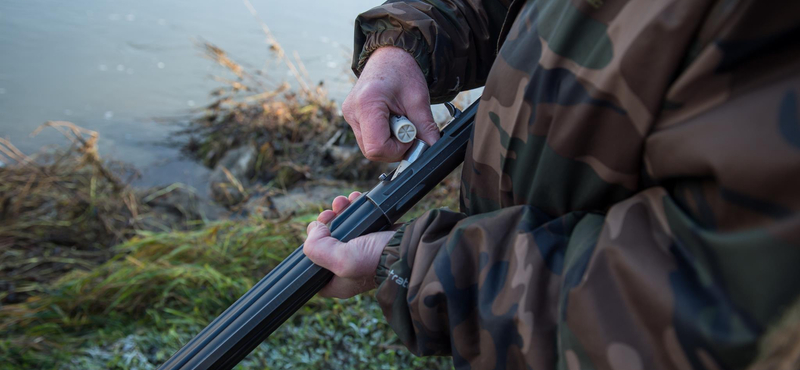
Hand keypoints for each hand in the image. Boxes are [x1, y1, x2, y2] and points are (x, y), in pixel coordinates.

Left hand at [303, 191, 394, 297]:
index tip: (314, 233)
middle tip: (329, 213)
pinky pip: (357, 221)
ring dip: (340, 211)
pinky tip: (355, 199)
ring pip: (341, 228)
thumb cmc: (376, 260)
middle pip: (326, 243)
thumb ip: (318, 248)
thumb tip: (314, 230)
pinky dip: (354, 209)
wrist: (408, 249)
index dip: (309, 249)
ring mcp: (360, 252)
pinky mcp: (372, 237)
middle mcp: (347, 267)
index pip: (312, 268)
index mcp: (337, 282)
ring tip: (343, 201)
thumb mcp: (341, 260)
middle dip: (326, 223)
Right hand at [342, 46, 438, 161]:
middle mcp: (352, 112)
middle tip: (408, 128)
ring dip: (390, 143)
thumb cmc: (402, 72)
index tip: (410, 136)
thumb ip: (425, 127)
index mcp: (367, 104)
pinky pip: (368, 139)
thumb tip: (432, 148)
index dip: (397, 149)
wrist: (390, 56)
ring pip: (370, 148)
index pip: (377, 147)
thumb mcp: (418, 99)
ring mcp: (350, 116)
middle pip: (372, 151)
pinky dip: (384, 137)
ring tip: (400, 122)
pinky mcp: (352, 118)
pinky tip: (391, 122)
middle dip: (395, 147)